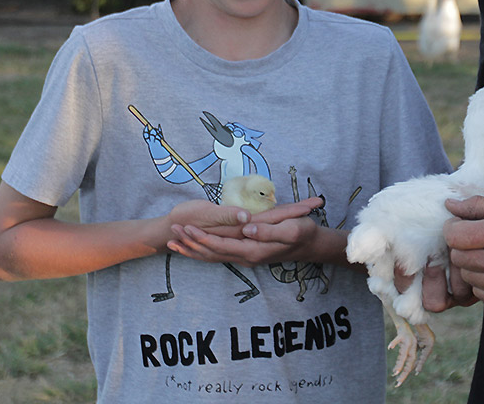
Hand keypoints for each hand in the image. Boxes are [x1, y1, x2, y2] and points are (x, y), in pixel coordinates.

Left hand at [167, 197, 322, 267]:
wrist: (312, 245)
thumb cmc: (304, 233)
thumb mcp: (291, 228)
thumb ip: (268, 230)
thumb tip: (246, 228)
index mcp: (254, 250)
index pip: (220, 245)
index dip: (201, 237)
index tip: (185, 227)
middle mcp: (247, 257)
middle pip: (212, 253)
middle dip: (190, 243)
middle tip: (171, 231)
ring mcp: (246, 258)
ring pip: (213, 257)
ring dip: (193, 249)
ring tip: (173, 242)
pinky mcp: (247, 255)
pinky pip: (220, 257)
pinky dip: (203, 253)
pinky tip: (193, 249)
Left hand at [443, 196, 483, 312]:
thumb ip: (478, 205)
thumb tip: (449, 205)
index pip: (454, 236)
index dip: (452, 229)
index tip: (460, 226)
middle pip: (458, 257)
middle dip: (461, 247)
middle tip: (476, 240)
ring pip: (467, 277)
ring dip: (472, 265)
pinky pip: (480, 294)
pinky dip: (483, 282)